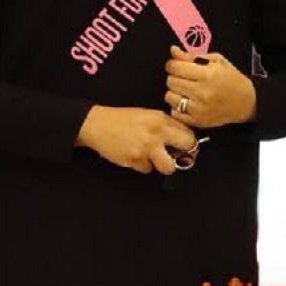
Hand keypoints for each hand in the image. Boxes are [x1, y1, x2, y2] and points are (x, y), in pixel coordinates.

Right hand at [76, 106, 196, 174]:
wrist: (97, 125)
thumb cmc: (121, 120)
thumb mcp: (147, 115)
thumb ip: (164, 125)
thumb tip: (181, 139)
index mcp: (160, 119)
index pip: (187, 133)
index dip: (188, 141)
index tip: (185, 146)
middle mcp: (156, 132)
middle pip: (187, 146)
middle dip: (184, 154)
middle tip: (177, 155)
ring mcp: (146, 148)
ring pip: (168, 167)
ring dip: (162, 165)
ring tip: (153, 158)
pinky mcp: (135, 160)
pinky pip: (147, 170)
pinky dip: (143, 165)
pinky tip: (135, 156)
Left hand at [164, 47, 255, 128]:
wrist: (246, 102)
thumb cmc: (231, 79)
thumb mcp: (216, 61)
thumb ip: (192, 56)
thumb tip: (173, 50)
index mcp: (207, 74)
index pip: (175, 67)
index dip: (172, 64)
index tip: (177, 65)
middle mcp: (202, 93)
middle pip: (170, 81)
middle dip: (174, 77)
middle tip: (184, 78)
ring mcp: (199, 109)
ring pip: (169, 97)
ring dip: (174, 92)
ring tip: (185, 90)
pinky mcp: (197, 121)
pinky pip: (175, 112)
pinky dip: (177, 107)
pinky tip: (187, 102)